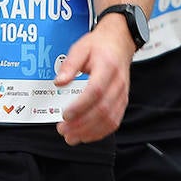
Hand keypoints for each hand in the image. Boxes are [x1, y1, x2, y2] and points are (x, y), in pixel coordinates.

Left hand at [54, 16, 134, 144]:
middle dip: (81, 124)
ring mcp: (122, 95)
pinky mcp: (122, 102)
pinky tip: (86, 136)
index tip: (65, 115)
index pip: (96, 91)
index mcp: (107, 67)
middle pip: (102, 109)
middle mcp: (118, 84)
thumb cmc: (99, 46)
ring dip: (89, 132)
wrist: (119, 43)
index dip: (80, 106)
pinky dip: (100, 132)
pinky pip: (114, 122)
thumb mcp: (80, 48)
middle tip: (63, 130)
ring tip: (71, 137)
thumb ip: (69, 65)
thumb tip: (59, 82)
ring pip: (109, 119)